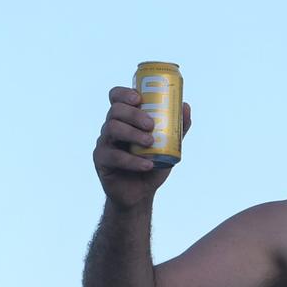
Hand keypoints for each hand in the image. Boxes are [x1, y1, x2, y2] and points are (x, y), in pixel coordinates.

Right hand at [93, 86, 191, 209]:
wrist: (140, 192)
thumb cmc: (153, 163)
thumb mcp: (169, 145)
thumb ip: (177, 128)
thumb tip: (185, 106)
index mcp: (125, 119)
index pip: (117, 98)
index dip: (124, 93)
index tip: (139, 99)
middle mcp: (112, 127)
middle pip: (115, 110)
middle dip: (134, 114)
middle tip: (151, 125)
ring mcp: (104, 143)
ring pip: (112, 129)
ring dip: (133, 134)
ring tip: (150, 143)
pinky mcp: (101, 160)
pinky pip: (113, 156)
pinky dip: (132, 160)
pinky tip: (147, 165)